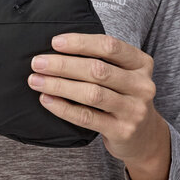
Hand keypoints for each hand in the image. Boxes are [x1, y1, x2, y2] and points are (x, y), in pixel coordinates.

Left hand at [27, 33, 170, 179]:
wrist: (144, 137)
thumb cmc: (122, 96)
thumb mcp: (122, 73)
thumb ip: (101, 59)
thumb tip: (55, 47)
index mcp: (141, 63)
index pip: (109, 46)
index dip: (80, 42)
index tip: (55, 42)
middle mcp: (142, 85)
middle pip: (98, 70)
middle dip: (63, 65)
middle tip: (37, 63)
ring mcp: (134, 110)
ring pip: (92, 94)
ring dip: (59, 85)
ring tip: (36, 81)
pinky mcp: (122, 131)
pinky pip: (87, 117)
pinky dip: (63, 108)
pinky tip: (46, 100)